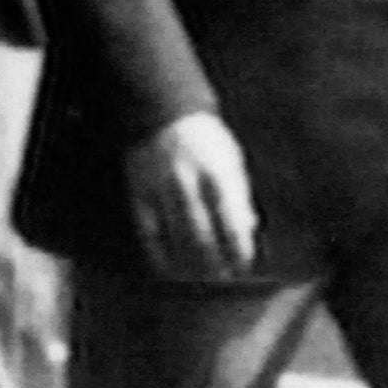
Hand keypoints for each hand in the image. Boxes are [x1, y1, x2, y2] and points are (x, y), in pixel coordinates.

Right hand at [127, 112, 259, 282]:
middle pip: (203, 235)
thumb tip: (248, 230)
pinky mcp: (139, 194)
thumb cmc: (205, 139)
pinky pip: (149, 233)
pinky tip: (171, 269)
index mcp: (217, 171)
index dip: (238, 248)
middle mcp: (188, 181)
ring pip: (176, 238)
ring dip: (191, 264)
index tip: (244, 265)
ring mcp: (160, 188)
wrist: (161, 110)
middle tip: (223, 277)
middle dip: (216, 261)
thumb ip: (239, 194)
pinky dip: (160, 255)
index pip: (231, 221)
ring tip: (202, 278)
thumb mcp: (230, 159)